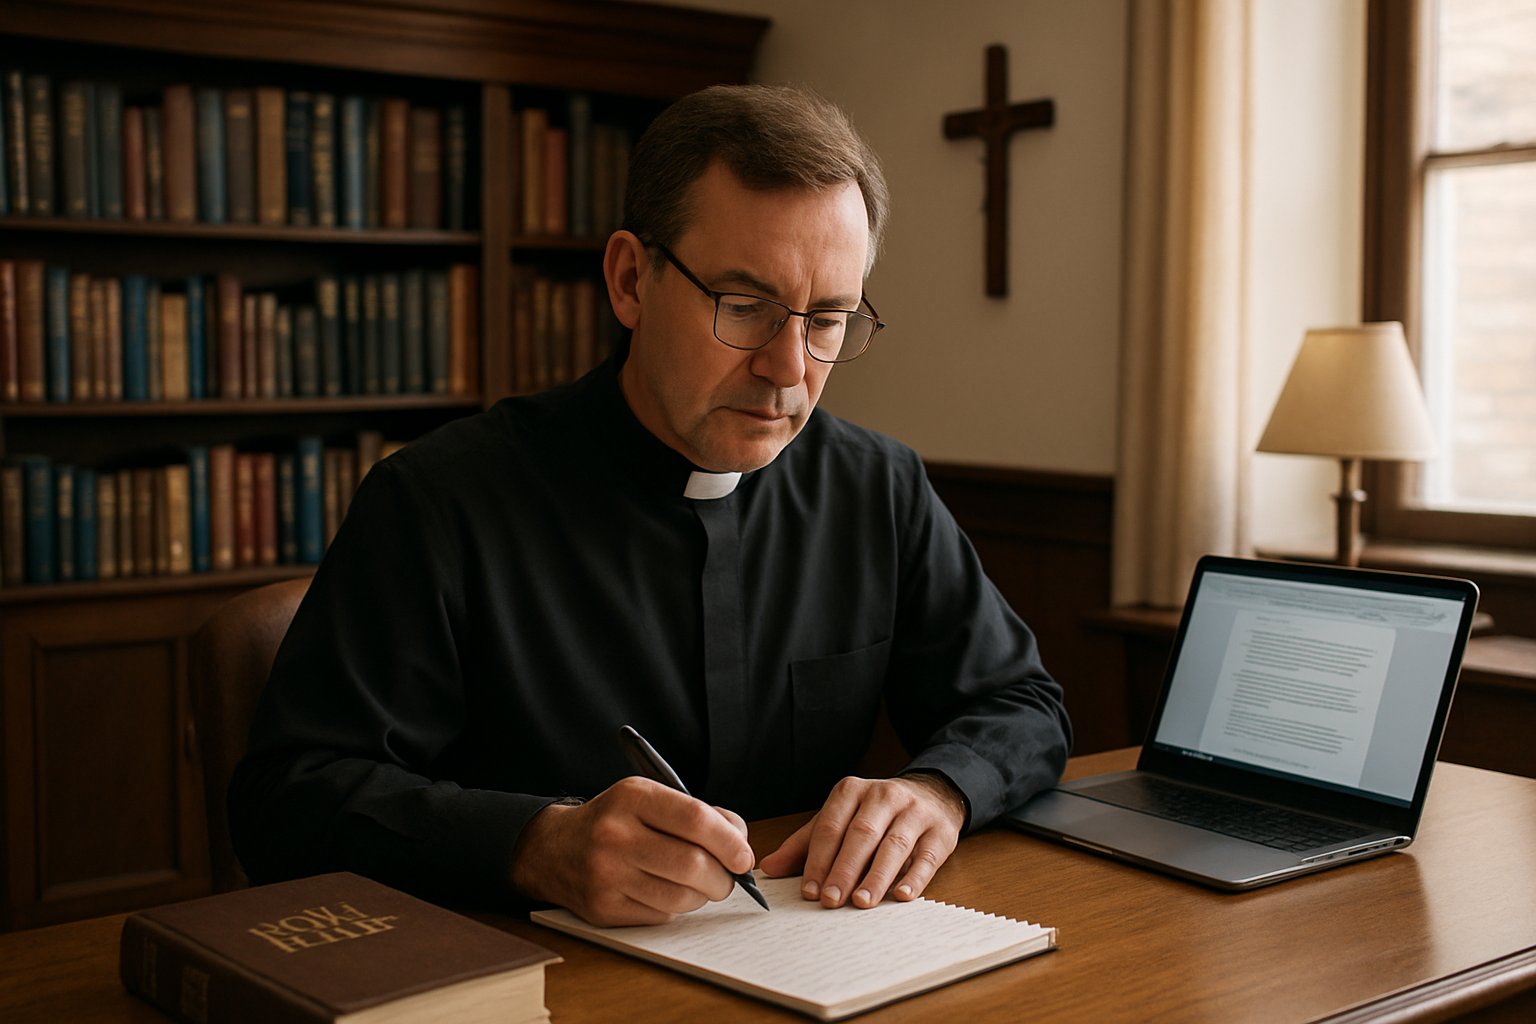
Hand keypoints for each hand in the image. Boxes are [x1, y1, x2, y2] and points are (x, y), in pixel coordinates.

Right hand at [509, 776, 753, 925]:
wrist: (554, 849)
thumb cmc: (616, 821)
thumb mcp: (649, 799)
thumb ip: (698, 814)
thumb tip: (740, 844)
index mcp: (632, 797)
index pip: (696, 820)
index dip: (730, 842)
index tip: (743, 856)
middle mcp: (615, 835)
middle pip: (693, 865)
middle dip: (723, 877)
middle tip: (727, 877)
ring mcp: (606, 874)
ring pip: (681, 897)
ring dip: (702, 896)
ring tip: (699, 884)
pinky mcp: (603, 909)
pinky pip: (661, 916)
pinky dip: (675, 908)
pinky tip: (666, 892)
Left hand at [758, 773, 965, 908]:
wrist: (932, 794)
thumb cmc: (876, 814)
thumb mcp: (840, 819)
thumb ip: (806, 844)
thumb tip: (769, 868)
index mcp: (852, 791)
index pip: (830, 827)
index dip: (818, 860)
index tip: (810, 891)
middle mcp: (884, 796)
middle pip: (861, 835)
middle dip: (844, 870)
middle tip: (831, 900)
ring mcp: (915, 812)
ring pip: (893, 845)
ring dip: (876, 876)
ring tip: (861, 902)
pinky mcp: (940, 832)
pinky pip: (926, 856)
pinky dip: (914, 877)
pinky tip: (901, 896)